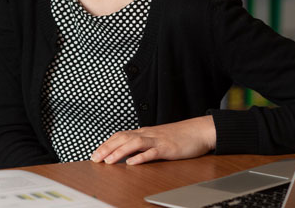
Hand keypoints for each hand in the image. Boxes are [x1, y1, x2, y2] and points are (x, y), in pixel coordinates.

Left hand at [90, 115, 216, 165]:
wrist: (199, 131)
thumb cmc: (179, 136)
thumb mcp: (158, 138)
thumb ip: (144, 143)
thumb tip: (129, 152)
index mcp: (145, 132)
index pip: (120, 135)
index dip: (106, 144)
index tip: (95, 153)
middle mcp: (148, 134)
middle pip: (123, 138)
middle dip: (107, 148)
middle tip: (95, 158)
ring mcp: (157, 140)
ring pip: (134, 143)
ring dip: (119, 152)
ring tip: (108, 161)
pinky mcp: (167, 148)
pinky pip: (152, 152)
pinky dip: (141, 157)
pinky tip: (132, 163)